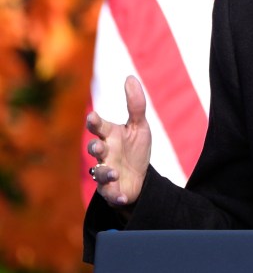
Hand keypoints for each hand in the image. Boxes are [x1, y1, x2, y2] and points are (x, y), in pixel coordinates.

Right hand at [85, 75, 151, 205]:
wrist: (139, 178)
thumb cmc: (135, 149)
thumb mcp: (140, 126)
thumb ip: (136, 104)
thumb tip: (130, 77)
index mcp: (110, 135)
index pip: (99, 126)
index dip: (95, 122)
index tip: (93, 116)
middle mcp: (104, 153)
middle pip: (94, 149)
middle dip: (95, 147)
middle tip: (99, 146)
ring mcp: (106, 172)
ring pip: (98, 173)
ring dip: (104, 172)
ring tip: (113, 172)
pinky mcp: (111, 190)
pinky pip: (110, 194)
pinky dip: (115, 195)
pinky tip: (121, 195)